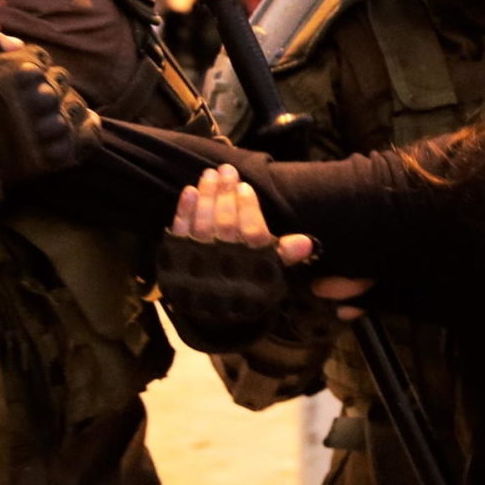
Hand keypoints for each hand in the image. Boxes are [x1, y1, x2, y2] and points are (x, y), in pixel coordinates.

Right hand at [0, 46, 98, 180]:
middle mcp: (42, 93)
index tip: (23, 81)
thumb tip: (14, 41)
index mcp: (23, 67)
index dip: (34, 70)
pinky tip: (83, 128)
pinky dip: (86, 132)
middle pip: (62, 82)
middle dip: (51, 89)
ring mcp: (51, 123)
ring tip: (50, 118)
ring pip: (75, 108)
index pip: (43, 59)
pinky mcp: (57, 152)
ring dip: (66, 111)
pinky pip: (86, 136)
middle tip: (35, 103)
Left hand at [173, 164, 368, 310]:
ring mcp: (199, 262)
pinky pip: (180, 232)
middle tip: (227, 170)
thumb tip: (307, 241)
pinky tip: (189, 190)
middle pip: (225, 224)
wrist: (214, 313)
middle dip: (225, 194)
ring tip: (210, 174)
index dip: (249, 209)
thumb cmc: (246, 283)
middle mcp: (225, 263)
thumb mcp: (269, 272)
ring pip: (202, 224)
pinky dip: (184, 210)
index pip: (252, 234)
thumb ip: (284, 255)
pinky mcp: (177, 260)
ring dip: (206, 196)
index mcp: (251, 266)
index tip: (245, 187)